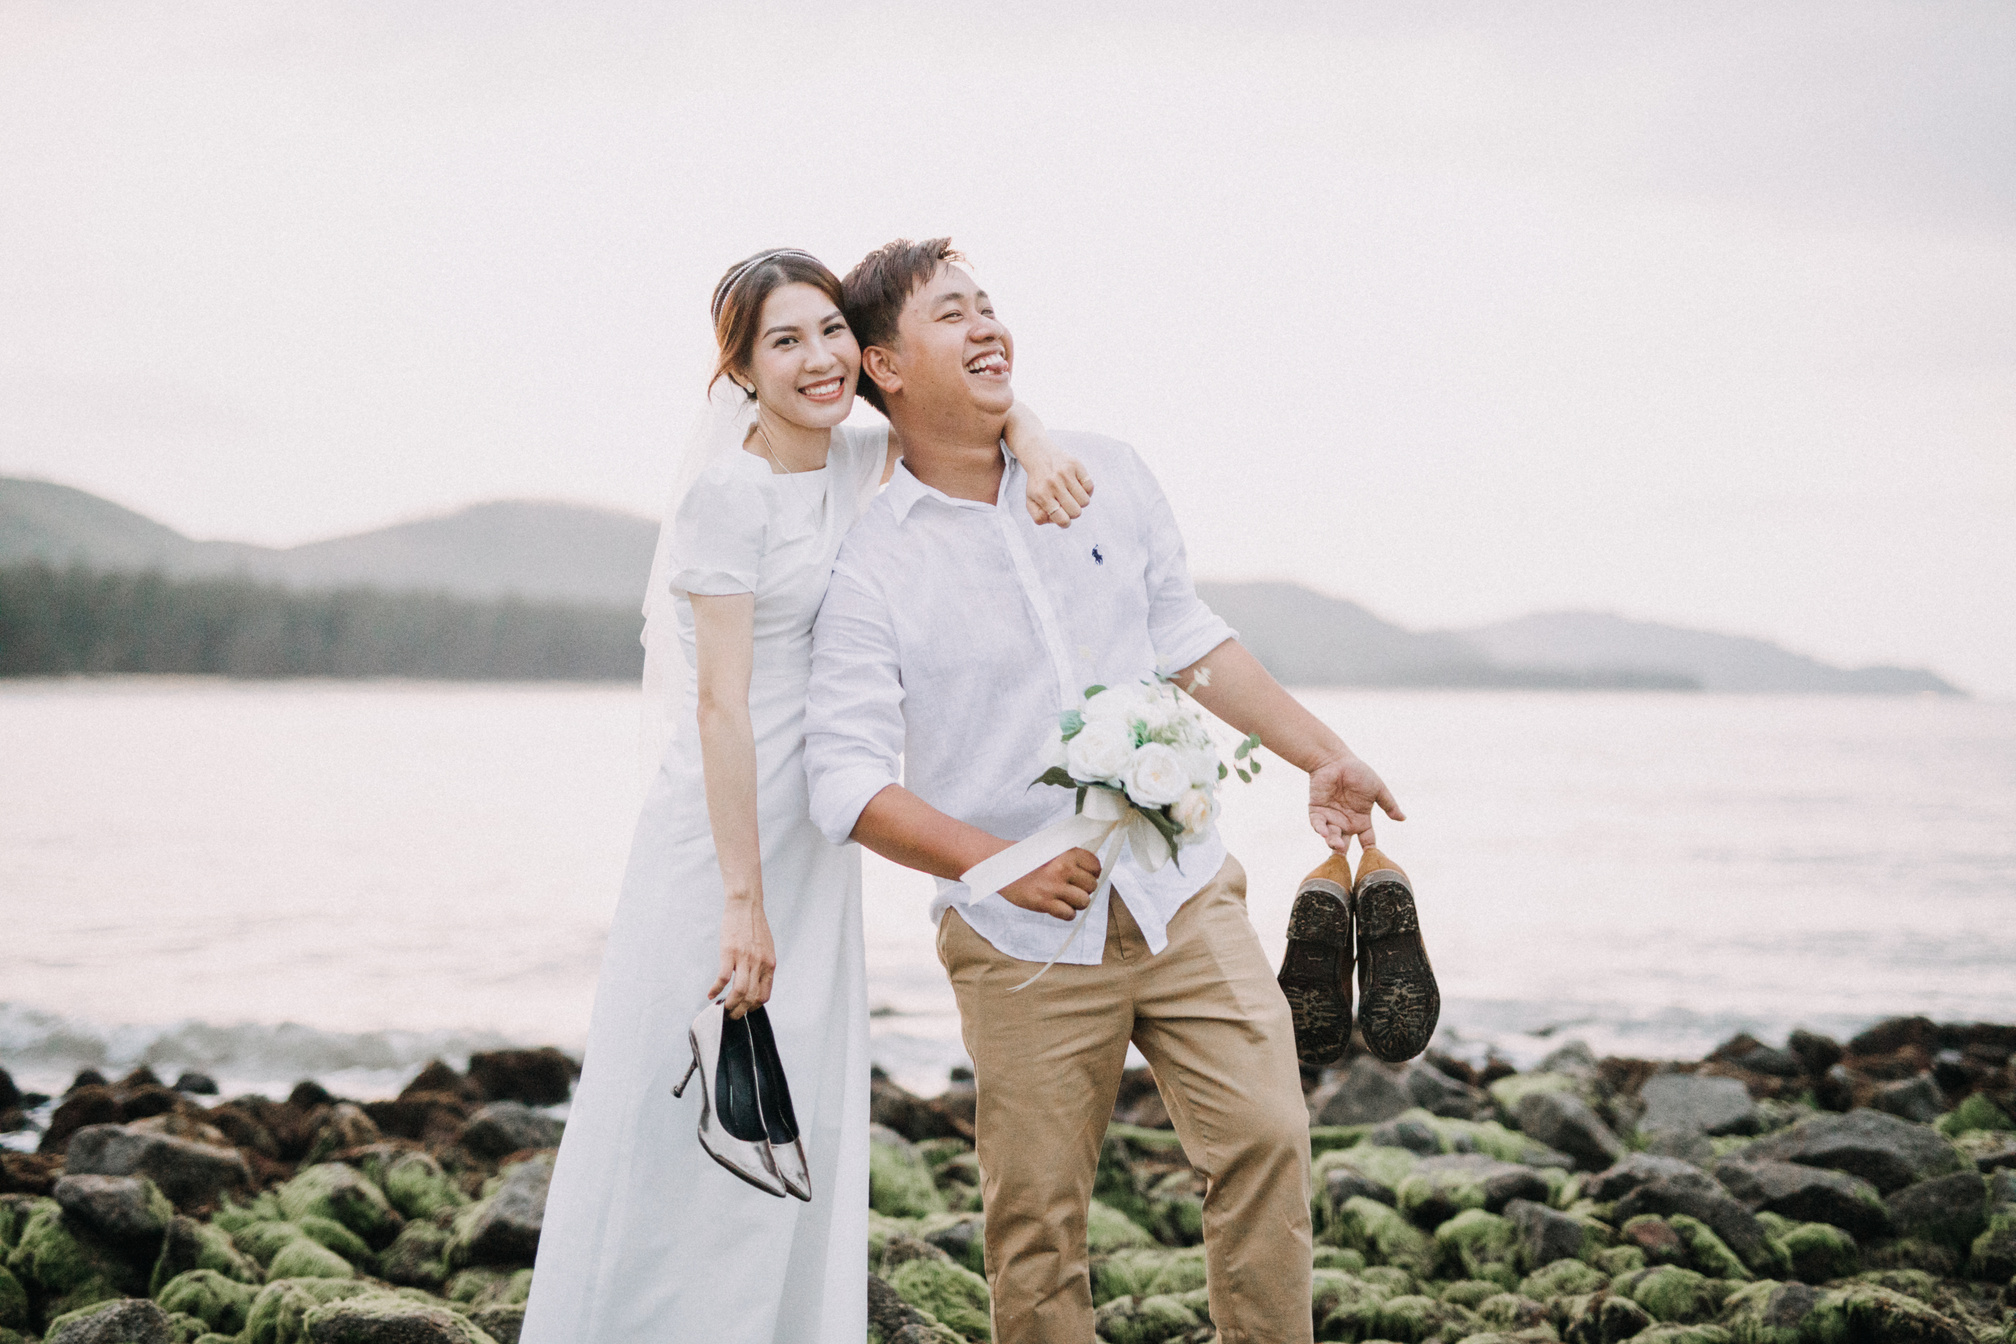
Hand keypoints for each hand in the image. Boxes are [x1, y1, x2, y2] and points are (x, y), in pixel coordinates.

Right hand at [708, 894, 775, 1018]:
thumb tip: (756, 981)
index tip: (745, 1010)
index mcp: (769, 964)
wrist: (746, 905)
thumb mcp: (766, 948)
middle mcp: (759, 964)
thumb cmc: (754, 925)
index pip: (764, 995)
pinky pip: (723, 978)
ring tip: (723, 1009)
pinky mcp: (729, 953)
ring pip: (739, 992)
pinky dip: (716, 989)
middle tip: (731, 1015)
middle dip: (740, 1011)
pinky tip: (711, 994)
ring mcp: (745, 959)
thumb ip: (763, 965)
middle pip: (751, 997)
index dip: (753, 1007)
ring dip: (730, 1005)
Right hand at [997, 847, 1100, 919]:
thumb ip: (1070, 858)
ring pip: (1083, 901)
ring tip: (1064, 898)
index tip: (1083, 876)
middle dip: (1083, 889)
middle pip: (1091, 886)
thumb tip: (1090, 871)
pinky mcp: (1044, 902)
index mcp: (1066, 853)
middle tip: (1070, 888)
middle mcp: (1063, 869)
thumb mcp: (1050, 848)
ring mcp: (1053, 887)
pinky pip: (1069, 914)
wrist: (999, 865)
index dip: (1092, 873)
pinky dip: (1065, 913)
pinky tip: (1056, 907)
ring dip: (1076, 903)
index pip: (1095, 866)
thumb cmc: (1025, 856)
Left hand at [1024, 458, 1093, 527]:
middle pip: (1076, 512)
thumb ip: (1038, 517)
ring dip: (1080, 501)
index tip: (1063, 516)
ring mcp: (1065, 474)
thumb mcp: (1031, 501)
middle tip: (1066, 503)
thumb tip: (1054, 520)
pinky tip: (1077, 486)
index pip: (1063, 520)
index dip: (1065, 522)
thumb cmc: (1038, 484)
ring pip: (1085, 501)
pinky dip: (1086, 490)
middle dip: (1073, 512)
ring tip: (1071, 494)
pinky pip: (1090, 487)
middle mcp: (1053, 484)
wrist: (1040, 456)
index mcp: (1042, 495)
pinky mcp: (1075, 465)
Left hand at [1308, 750, 1404, 854]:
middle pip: (1345, 842)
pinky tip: (1323, 832)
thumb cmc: (1359, 773)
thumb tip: (1403, 818)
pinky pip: (1317, 823)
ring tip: (1336, 845)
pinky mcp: (1316, 811)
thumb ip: (1389, 804)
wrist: (1336, 760)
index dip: (1369, 850)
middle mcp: (1345, 823)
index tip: (1372, 859)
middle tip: (1346, 854)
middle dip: (1344, 850)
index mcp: (1361, 820)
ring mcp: (1330, 818)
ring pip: (1331, 836)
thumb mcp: (1377, 789)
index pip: (1367, 840)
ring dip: (1332, 841)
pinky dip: (1319, 828)